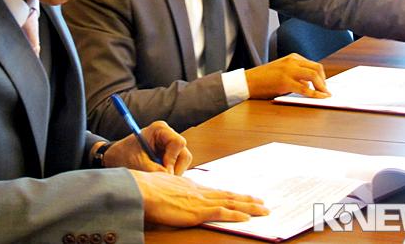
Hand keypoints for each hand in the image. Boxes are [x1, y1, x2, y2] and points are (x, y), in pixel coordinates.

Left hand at [104, 121, 191, 174]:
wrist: (115, 157)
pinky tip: (157, 174)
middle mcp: (168, 135)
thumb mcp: (137, 163)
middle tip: (160, 178)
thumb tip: (169, 178)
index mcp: (160, 129)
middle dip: (174, 169)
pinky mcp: (170, 155)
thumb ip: (154, 170)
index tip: (163, 171)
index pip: (178, 143)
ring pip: (183, 162)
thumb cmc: (123, 155)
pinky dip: (170, 174)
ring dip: (172, 173)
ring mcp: (170, 146)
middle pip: (184, 154)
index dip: (172, 159)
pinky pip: (178, 167)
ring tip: (155, 175)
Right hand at [130, 170, 268, 225]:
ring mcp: (199, 200)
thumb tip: (170, 196)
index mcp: (190, 186)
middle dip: (246, 199)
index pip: (216, 191)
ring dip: (248, 206)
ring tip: (262, 209)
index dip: (230, 194)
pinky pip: (221, 212)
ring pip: (230, 202)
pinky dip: (236, 215)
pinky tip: (247, 218)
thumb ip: (171, 191)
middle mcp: (198, 191)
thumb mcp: (162, 187)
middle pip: (227, 195)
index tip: (241, 196)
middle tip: (262, 202)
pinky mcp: (197, 210)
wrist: (142, 189)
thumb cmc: (146, 189)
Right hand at [245, 53, 329, 98]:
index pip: (314, 65)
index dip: (322, 77)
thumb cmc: (264, 78)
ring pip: (314, 76)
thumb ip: (296, 75)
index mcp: (292, 57)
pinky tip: (320, 98)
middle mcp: (292, 61)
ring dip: (322, 87)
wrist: (248, 81)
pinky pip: (305, 89)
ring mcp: (288, 71)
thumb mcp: (283, 71)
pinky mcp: (285, 82)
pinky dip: (315, 94)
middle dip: (324, 81)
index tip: (323, 86)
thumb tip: (310, 84)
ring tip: (324, 95)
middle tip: (325, 91)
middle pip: (317, 68)